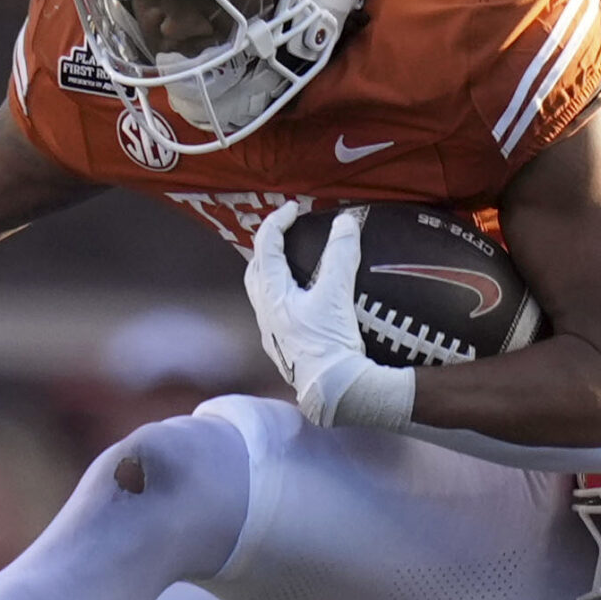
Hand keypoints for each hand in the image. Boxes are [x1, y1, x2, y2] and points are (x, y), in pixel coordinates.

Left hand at [245, 202, 382, 425]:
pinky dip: (285, 298)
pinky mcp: (284, 349)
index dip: (277, 221)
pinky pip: (276, 314)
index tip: (294, 208)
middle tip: (285, 235)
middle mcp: (265, 313)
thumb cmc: (330, 343)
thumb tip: (345, 222)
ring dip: (272, 275)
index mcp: (272, 295)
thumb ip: (340, 255)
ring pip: (262, 295)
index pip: (266, 246)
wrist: (334, 390)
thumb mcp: (336, 293)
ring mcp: (272, 334)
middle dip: (267, 248)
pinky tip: (303, 303)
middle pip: (255, 271)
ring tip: (293, 266)